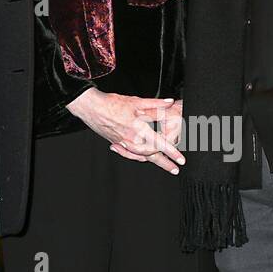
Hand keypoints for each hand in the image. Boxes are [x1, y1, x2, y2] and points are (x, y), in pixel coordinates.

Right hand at [66, 89, 185, 172]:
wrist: (91, 107)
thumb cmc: (112, 103)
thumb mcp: (136, 101)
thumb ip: (155, 104)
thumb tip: (170, 102)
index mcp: (138, 128)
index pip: (160, 143)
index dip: (172, 152)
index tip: (181, 160)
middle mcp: (131, 139)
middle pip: (152, 155)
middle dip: (165, 163)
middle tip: (175, 169)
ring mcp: (123, 143)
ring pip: (141, 156)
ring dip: (153, 162)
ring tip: (163, 166)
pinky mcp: (116, 143)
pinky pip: (130, 154)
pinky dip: (138, 157)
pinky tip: (142, 158)